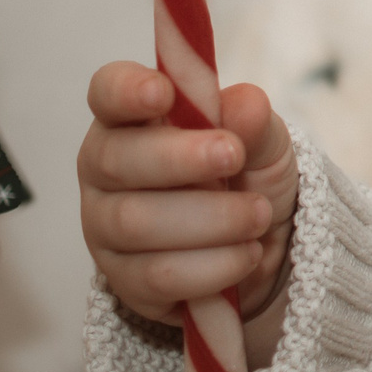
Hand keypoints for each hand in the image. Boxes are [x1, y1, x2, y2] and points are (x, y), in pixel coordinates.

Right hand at [78, 62, 298, 341]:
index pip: (107, 93)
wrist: (261, 243)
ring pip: (137, 224)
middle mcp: (105, 172)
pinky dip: (215, 265)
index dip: (125, 90)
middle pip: (116, 161)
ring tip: (259, 215)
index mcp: (132, 120)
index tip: (162, 92)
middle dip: (180, 158)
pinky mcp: (125, 281)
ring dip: (212, 219)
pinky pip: (159, 276)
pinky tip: (248, 253)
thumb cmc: (246, 175)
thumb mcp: (265, 141)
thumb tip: (244, 105)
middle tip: (234, 157)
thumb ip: (254, 121)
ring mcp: (106, 228)